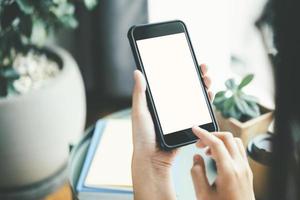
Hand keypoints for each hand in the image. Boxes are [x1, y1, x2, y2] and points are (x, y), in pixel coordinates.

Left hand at [131, 64, 211, 199]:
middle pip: (187, 87)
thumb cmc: (142, 137)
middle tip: (202, 69)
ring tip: (207, 80)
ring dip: (204, 87)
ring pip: (195, 97)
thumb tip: (138, 72)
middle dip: (197, 76)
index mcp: (159, 101)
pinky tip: (209, 95)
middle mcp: (171, 106)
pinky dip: (206, 102)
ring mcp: (181, 115)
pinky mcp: (189, 124)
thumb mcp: (139, 112)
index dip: (181, 70)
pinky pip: (199, 112)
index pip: (172, 81)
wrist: (153, 159)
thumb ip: (139, 93)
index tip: (188, 61)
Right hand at [191, 127, 254, 199]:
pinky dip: (227, 148)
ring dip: (220, 141)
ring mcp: (246, 169)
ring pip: (235, 142)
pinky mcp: (247, 172)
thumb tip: (196, 159)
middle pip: (228, 138)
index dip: (203, 134)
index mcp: (228, 171)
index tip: (195, 130)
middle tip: (199, 142)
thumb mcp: (203, 195)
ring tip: (208, 150)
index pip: (216, 143)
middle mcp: (240, 167)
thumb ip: (197, 174)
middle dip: (211, 135)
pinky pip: (239, 151)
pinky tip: (218, 157)